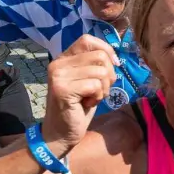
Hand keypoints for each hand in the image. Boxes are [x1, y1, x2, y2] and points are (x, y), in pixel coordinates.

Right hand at [41, 35, 118, 154]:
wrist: (61, 133)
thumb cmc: (78, 107)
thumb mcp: (87, 81)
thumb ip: (95, 66)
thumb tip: (115, 58)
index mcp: (63, 58)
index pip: (88, 40)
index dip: (106, 50)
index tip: (114, 65)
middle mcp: (58, 64)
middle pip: (100, 56)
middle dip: (109, 75)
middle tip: (100, 90)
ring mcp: (58, 76)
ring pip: (100, 72)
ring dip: (103, 88)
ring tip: (92, 98)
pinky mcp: (62, 89)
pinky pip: (95, 85)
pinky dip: (98, 96)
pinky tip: (87, 104)